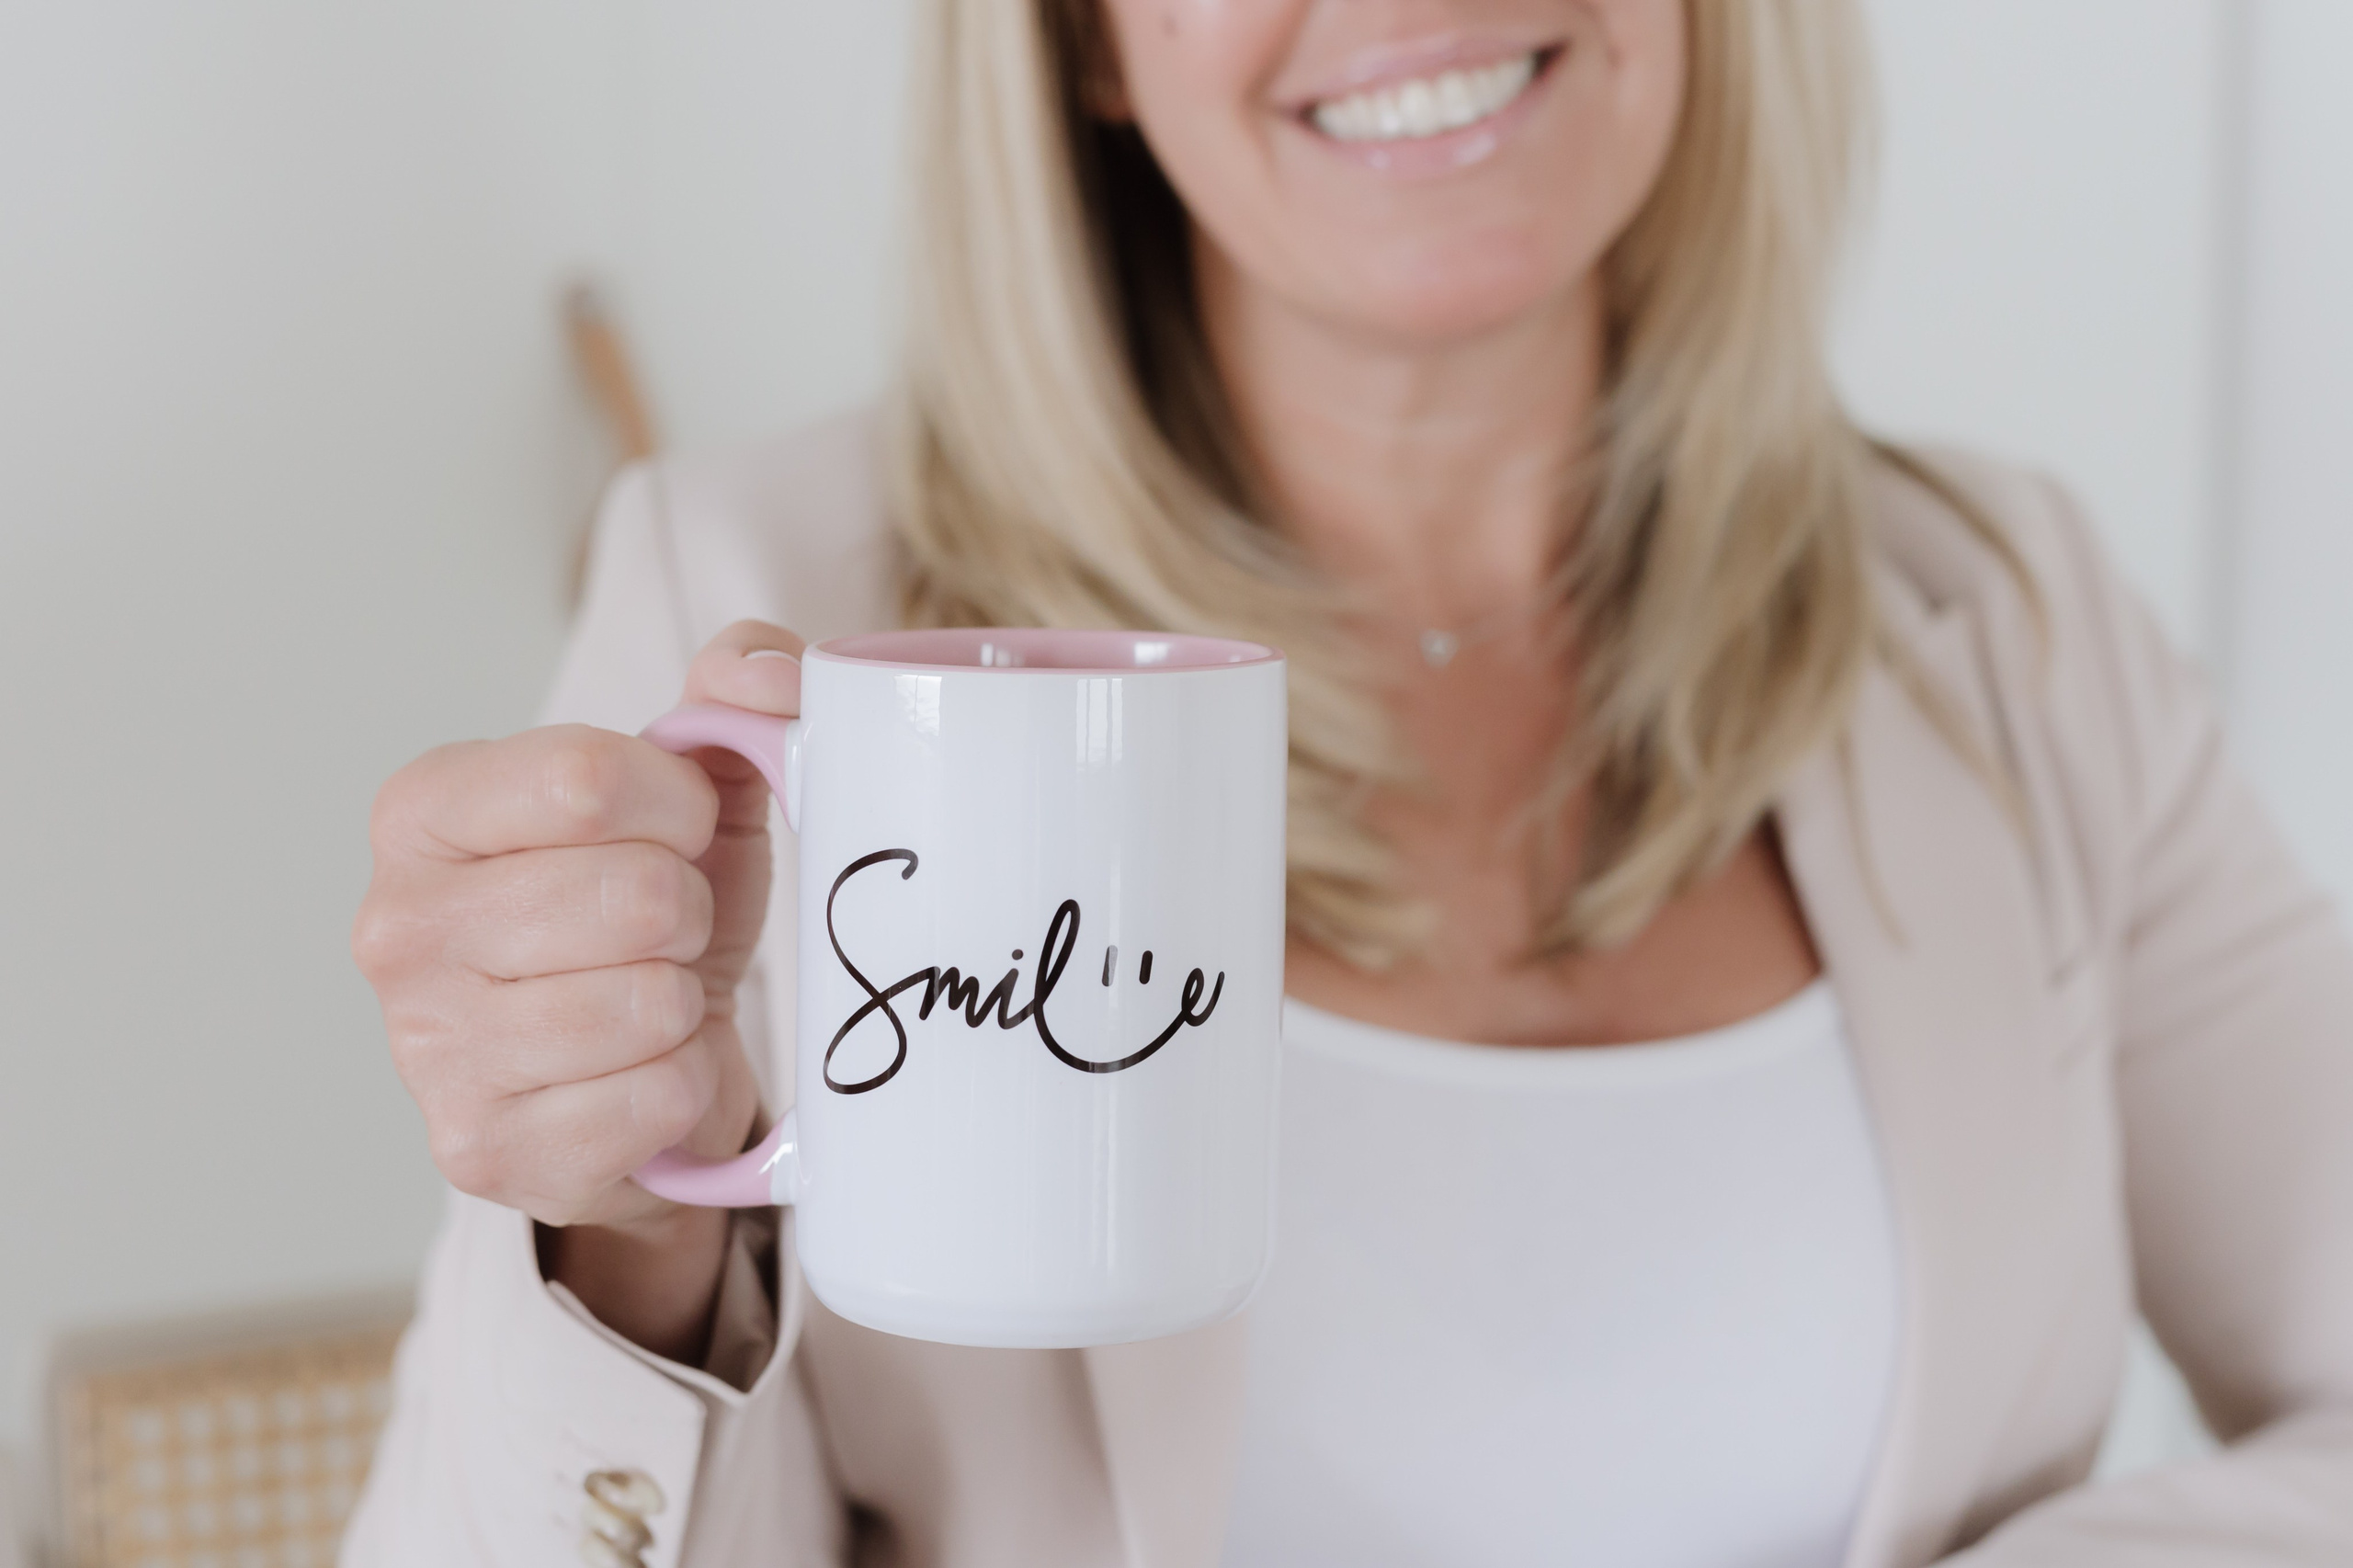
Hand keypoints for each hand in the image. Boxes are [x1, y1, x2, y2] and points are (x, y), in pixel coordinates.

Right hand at [353, 620, 807, 1354]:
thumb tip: (763, 676)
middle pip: (635, 895)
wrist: (637, 1072)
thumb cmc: (653, 916)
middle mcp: (398, 925)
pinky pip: (654, 1097)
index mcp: (427, 808)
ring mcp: (427, 1049)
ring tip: (652, 1000)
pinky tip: (643, 1076)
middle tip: (665, 932)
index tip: (681, 831)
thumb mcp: (700, 788)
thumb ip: (740, 693)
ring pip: (649, 1003)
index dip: (681, 805)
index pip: (586, 776)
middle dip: (687, 913)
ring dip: (684, 1003)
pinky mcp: (484, 1149)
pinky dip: (681, 1087)